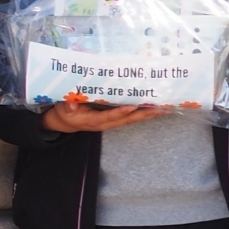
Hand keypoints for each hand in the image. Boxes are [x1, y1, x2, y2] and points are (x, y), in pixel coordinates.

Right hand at [41, 100, 165, 132]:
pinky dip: (145, 112)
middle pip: (128, 120)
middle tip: (160, 108)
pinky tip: (156, 107)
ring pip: (133, 119)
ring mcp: (113, 121)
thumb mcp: (63, 109)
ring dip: (149, 114)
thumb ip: (67, 106)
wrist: (68, 122)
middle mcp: (106, 123)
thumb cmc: (66, 113)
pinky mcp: (116, 118)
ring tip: (165, 107)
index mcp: (93, 120)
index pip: (109, 117)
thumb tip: (71, 105)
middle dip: (144, 114)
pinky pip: (132, 116)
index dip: (120, 112)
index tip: (132, 106)